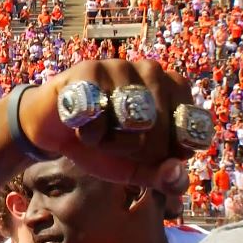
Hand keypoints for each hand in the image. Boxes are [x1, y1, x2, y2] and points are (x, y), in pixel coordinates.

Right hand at [21, 59, 194, 193]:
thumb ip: (162, 176)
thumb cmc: (100, 144)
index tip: (142, 151)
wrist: (53, 131)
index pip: (189, 136)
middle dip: (133, 152)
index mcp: (174, 90)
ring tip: (97, 134)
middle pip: (161, 132)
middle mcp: (153, 72)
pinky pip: (100, 116)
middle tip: (112, 144)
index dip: (163, 156)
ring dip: (110, 143)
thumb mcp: (135, 168)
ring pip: (133, 122)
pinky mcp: (90, 70)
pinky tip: (78, 125)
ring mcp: (121, 67)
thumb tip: (176, 174)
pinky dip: (88, 133)